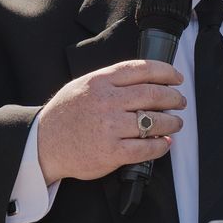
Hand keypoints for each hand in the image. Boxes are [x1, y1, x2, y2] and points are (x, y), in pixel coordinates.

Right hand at [36, 59, 184, 184]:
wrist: (43, 144)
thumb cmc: (64, 115)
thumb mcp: (83, 86)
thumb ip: (111, 81)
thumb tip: (145, 81)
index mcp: (100, 82)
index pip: (142, 69)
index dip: (166, 72)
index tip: (177, 78)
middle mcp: (106, 102)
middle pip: (153, 94)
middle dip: (173, 98)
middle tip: (180, 101)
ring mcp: (109, 128)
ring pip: (154, 122)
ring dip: (171, 122)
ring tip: (175, 123)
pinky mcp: (111, 152)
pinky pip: (145, 148)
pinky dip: (160, 146)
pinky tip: (163, 144)